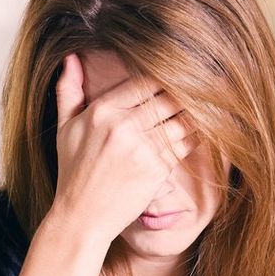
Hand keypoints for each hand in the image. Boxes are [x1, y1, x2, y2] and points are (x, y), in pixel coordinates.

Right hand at [48, 54, 197, 241]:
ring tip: (210, 105)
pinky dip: (194, 136)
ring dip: (196, 113)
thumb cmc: (73, 172)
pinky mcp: (157, 168)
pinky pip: (184, 144)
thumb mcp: (64, 128)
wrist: (83, 217)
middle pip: (167, 98)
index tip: (181, 74)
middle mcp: (123, 126)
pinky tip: (200, 130)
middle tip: (208, 85)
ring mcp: (142, 148)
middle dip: (187, 92)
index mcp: (101, 111)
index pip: (144, 83)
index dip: (166, 78)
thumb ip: (68, 91)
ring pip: (181, 120)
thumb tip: (70, 58)